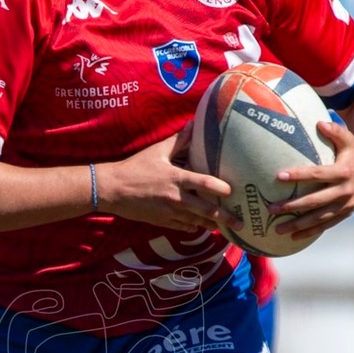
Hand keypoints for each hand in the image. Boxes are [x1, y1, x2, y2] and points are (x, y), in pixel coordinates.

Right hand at [102, 127, 230, 231]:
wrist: (113, 190)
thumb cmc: (135, 168)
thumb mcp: (157, 152)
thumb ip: (178, 140)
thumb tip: (193, 124)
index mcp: (176, 178)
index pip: (204, 184)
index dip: (221, 188)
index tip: (233, 192)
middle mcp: (176, 198)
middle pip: (206, 211)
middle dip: (225, 217)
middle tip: (240, 222)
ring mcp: (169, 212)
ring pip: (197, 222)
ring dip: (212, 226)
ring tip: (226, 229)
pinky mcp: (162, 222)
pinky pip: (183, 227)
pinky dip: (194, 227)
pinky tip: (201, 227)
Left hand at [269, 117, 353, 241]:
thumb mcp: (348, 139)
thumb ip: (334, 131)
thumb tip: (318, 122)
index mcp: (343, 172)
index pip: (317, 174)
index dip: (298, 175)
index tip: (279, 176)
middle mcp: (345, 191)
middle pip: (315, 201)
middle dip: (292, 206)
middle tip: (271, 209)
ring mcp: (346, 205)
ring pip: (319, 218)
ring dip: (298, 225)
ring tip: (278, 229)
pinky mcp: (345, 213)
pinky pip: (326, 225)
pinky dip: (310, 232)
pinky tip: (294, 238)